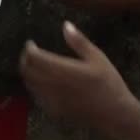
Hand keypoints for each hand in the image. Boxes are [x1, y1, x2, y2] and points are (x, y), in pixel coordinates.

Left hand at [19, 22, 139, 134]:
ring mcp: (51, 99)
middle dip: (24, 60)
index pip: (35, 57)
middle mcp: (53, 85)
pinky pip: (36, 96)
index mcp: (64, 70)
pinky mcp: (53, 110)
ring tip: (34, 66)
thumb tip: (65, 24)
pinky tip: (42, 82)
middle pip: (27, 70)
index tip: (31, 43)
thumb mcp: (98, 58)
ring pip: (29, 84)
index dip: (29, 49)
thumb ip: (79, 41)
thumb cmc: (108, 84)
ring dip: (27, 73)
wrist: (114, 114)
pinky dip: (34, 86)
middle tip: (29, 54)